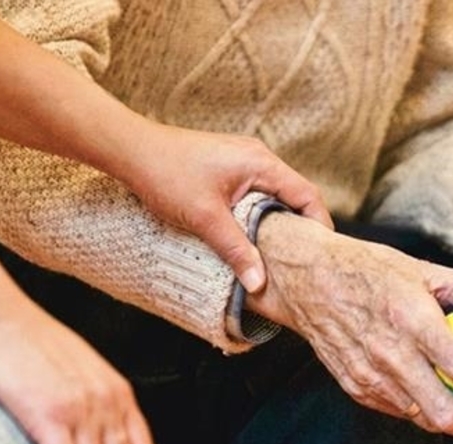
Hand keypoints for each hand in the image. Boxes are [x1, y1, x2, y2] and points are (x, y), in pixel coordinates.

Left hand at [123, 124, 332, 293]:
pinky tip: (250, 237)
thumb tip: (259, 283)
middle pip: (294, 196)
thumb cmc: (166, 174)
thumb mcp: (205, 218)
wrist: (130, 150)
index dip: (319, 226)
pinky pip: (255, 193)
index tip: (321, 255)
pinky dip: (258, 215)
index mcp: (261, 163)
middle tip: (302, 262)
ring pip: (273, 196)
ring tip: (278, 255)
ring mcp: (242, 161)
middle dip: (300, 228)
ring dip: (277, 223)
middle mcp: (257, 158)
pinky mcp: (227, 168)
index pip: (307, 195)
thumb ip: (236, 250)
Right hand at [247, 213, 452, 438]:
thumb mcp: (426, 269)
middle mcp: (389, 354)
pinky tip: (441, 398)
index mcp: (411, 320)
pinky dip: (425, 410)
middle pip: (445, 413)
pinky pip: (399, 410)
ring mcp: (368, 377)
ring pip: (422, 419)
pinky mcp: (355, 388)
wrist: (306, 280)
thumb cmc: (371, 269)